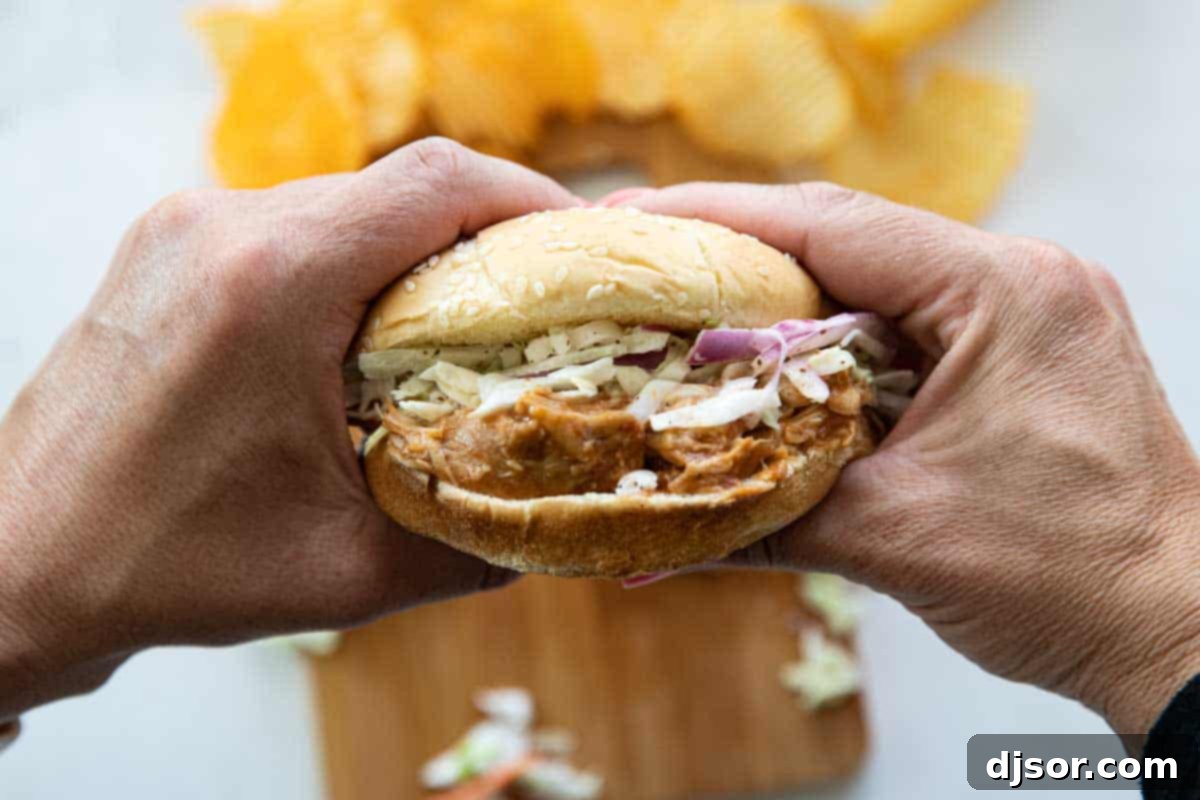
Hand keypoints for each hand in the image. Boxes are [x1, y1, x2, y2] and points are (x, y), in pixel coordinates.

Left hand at [0, 139, 580, 717]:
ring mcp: (184, 228)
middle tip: (542, 301)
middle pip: (398, 186)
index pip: (438, 184)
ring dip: (416, 248)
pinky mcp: (168, 248)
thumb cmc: (165, 565)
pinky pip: (292, 224)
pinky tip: (374, 329)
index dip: (531, 201)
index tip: (584, 246)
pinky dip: (354, 259)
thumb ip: (473, 545)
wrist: (21, 564)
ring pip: (345, 200)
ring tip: (465, 323)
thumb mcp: (346, 570)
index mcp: (272, 281)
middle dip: (485, 234)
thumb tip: (556, 520)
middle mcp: (223, 227)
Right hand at [612, 183, 1199, 734]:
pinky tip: (776, 360)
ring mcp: (1030, 314)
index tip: (635, 217)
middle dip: (743, 254)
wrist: (1175, 631)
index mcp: (1005, 294)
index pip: (835, 226)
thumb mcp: (895, 538)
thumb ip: (764, 519)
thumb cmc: (1069, 581)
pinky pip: (910, 324)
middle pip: (852, 242)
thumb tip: (652, 530)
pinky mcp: (1023, 354)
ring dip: (788, 300)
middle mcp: (1024, 281)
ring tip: (689, 308)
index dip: (721, 217)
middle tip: (644, 261)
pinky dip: (837, 342)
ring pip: (879, 283)